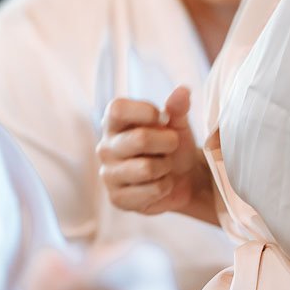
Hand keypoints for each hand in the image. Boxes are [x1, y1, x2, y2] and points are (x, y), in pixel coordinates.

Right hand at [97, 86, 208, 216]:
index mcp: (114, 123)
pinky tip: (160, 185)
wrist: (184, 179)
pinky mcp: (117, 198)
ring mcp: (109, 174)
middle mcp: (105, 147)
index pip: (118, 109)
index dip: (145, 112)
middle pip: (140, 139)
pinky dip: (164, 187)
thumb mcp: (178, 124)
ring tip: (164, 166)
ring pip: (146, 168)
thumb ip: (177, 108)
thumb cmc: (173, 146)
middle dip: (167, 143)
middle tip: (171, 146)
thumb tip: (182, 91)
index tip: (163, 118)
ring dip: (166, 167)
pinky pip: (150, 191)